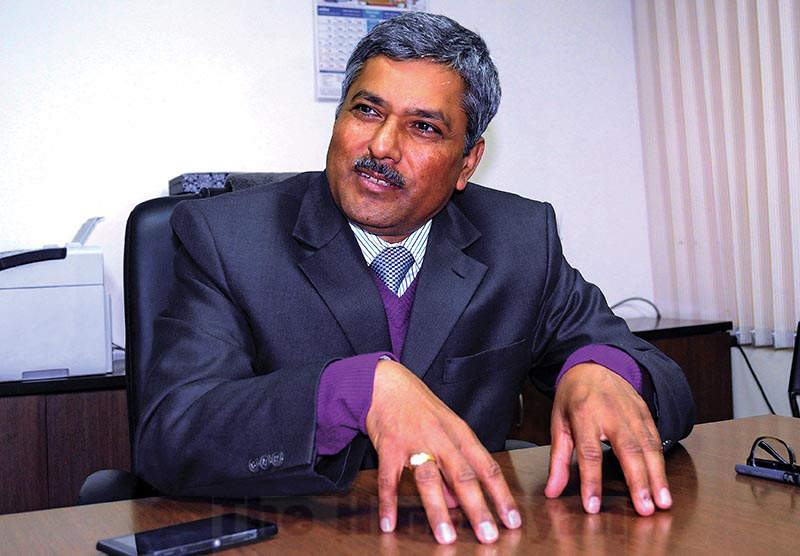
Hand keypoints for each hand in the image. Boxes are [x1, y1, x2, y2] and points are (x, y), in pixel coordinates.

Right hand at [366, 359, 520, 543]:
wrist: (387, 383)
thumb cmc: (419, 407)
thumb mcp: (444, 432)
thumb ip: (452, 468)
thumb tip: (458, 504)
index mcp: (460, 435)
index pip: (487, 468)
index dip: (501, 496)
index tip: (512, 521)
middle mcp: (441, 438)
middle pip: (463, 476)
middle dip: (478, 509)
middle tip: (488, 536)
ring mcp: (414, 442)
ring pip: (429, 479)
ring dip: (438, 510)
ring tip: (446, 536)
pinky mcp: (389, 446)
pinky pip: (389, 479)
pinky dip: (389, 503)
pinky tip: (390, 524)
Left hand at [544, 363, 671, 515]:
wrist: (593, 366)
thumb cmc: (573, 398)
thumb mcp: (558, 424)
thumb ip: (558, 459)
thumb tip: (552, 491)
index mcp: (584, 414)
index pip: (589, 453)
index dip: (591, 481)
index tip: (593, 506)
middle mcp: (611, 413)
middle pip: (627, 450)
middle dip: (638, 482)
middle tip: (645, 509)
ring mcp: (632, 412)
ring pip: (648, 447)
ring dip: (657, 477)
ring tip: (662, 502)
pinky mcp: (645, 413)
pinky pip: (656, 439)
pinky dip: (662, 463)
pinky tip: (664, 483)